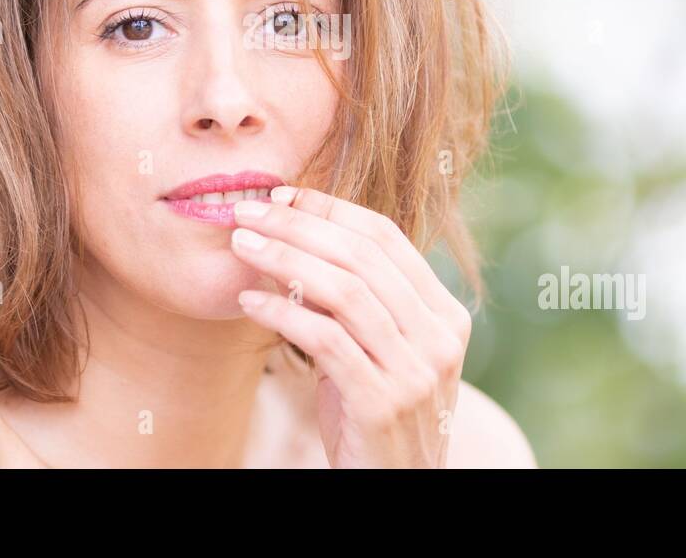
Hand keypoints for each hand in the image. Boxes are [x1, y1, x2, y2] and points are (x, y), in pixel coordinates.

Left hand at [230, 186, 472, 467]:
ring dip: (284, 259)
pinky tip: (249, 300)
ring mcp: (415, 370)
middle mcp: (438, 337)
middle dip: (298, 226)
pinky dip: (282, 313)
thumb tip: (295, 240)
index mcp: (444, 314)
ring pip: (345, 291)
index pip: (386, 238)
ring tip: (241, 245)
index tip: (282, 195)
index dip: (330, 209)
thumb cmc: (375, 416)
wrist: (397, 490)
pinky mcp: (381, 401)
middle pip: (362, 256)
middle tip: (247, 211)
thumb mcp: (377, 351)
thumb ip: (354, 302)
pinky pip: (326, 340)